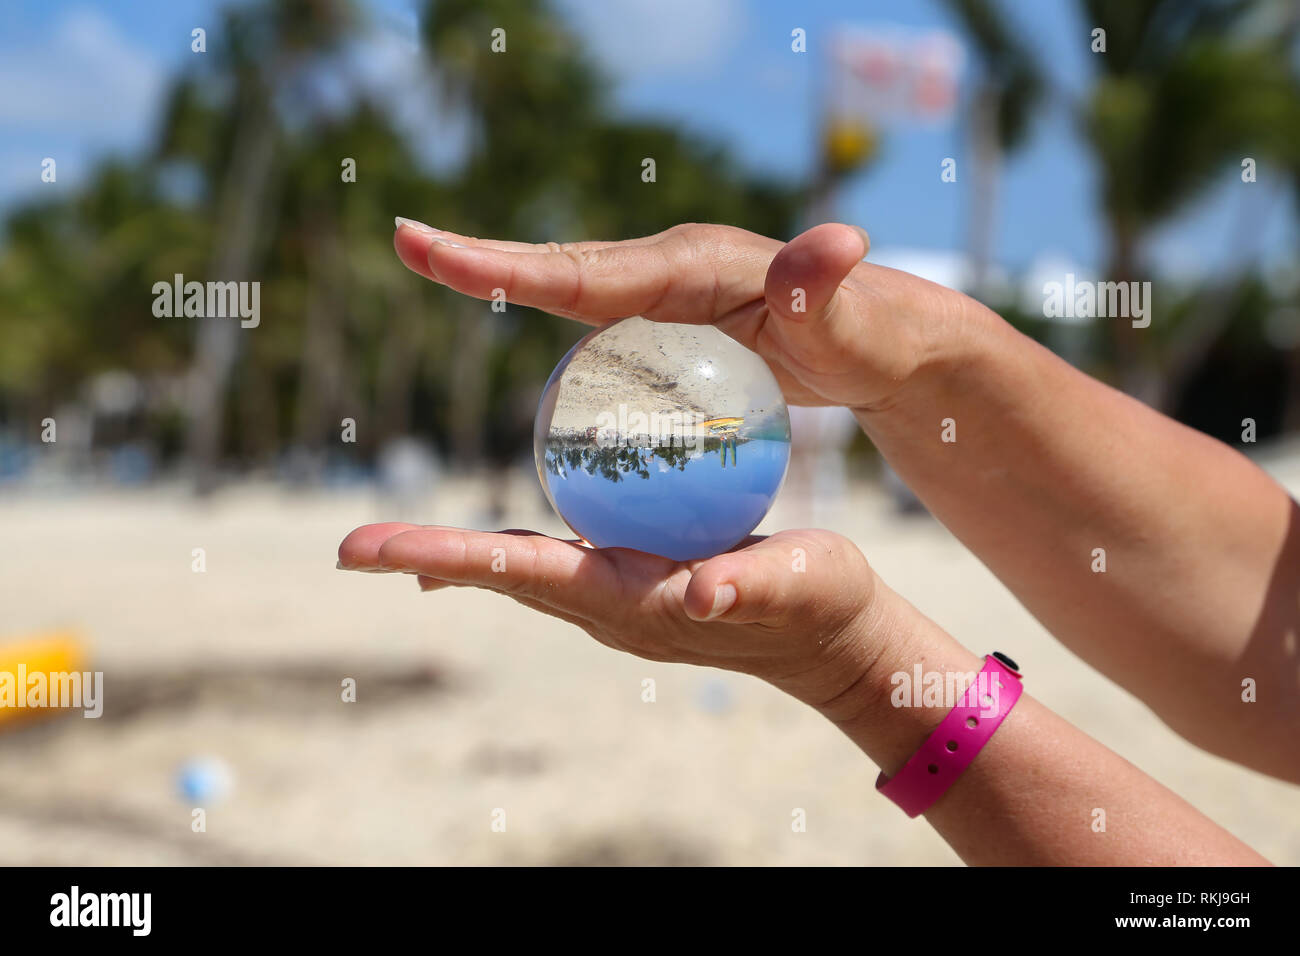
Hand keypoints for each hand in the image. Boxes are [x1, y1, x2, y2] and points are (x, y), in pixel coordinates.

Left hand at [337, 522, 889, 710]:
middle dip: (427, 561)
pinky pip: (554, 568)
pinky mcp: (634, 591)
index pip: (526, 573)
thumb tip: (696, 597)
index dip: (449, 557)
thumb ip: (747, 587)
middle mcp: (611, 609)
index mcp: (635, 602)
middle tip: (350, 547)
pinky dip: (506, 556)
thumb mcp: (798, 581)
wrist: (831, 642)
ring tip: (389, 549)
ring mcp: (618, 605)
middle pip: (502, 579)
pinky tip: (484, 547)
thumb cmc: (820, 603)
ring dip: (455, 562)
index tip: (376, 553)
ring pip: (522, 577)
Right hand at [393, 219, 977, 410]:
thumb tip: (832, 243)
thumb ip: (828, 294)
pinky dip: (555, 324)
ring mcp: (671, 295)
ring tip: (434, 267)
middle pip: (565, 268)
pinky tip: (527, 362)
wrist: (886, 341)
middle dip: (485, 257)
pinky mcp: (676, 322)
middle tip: (406, 241)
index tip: (433, 251)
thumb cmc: (871, 338)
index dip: (509, 265)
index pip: (588, 270)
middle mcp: (671, 269)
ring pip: (575, 293)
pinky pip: (604, 329)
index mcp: (692, 266)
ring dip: (507, 283)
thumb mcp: (853, 326)